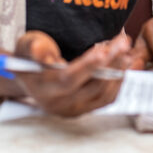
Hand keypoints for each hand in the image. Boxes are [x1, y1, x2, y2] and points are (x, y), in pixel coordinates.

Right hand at [13, 30, 129, 116]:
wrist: (32, 76)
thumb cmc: (30, 57)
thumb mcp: (26, 46)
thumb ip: (33, 48)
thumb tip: (45, 56)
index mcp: (43, 89)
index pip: (68, 80)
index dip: (87, 66)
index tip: (104, 51)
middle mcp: (60, 104)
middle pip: (92, 86)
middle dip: (110, 63)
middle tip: (123, 42)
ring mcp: (75, 109)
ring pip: (104, 93)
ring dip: (118, 70)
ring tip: (126, 49)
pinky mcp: (87, 108)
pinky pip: (108, 97)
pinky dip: (119, 80)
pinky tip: (125, 62)